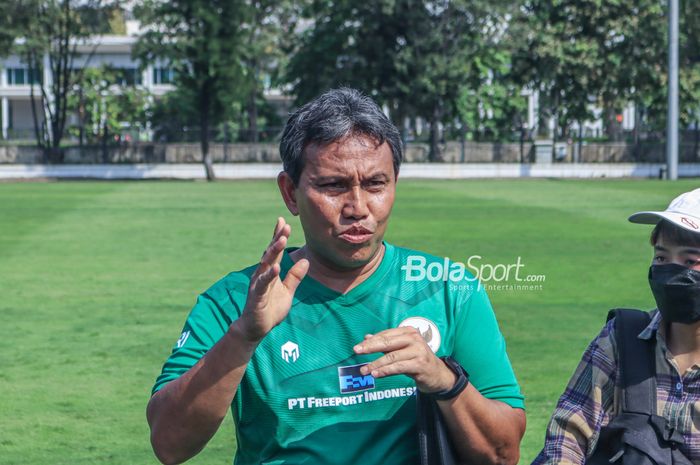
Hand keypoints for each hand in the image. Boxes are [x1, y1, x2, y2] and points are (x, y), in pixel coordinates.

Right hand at [237, 217, 308, 342]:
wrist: (256, 328)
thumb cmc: (270, 309)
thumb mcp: (287, 291)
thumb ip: (295, 276)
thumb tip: (305, 260)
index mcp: (270, 272)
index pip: (276, 251)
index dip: (279, 236)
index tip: (284, 221)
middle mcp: (262, 274)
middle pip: (270, 253)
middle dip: (277, 239)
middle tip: (284, 225)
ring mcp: (258, 284)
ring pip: (265, 265)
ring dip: (273, 252)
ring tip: (281, 240)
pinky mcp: (257, 297)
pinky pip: (263, 284)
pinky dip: (269, 275)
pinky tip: (275, 268)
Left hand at [353, 327, 456, 393]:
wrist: (438, 374)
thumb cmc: (417, 359)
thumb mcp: (402, 349)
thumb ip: (386, 343)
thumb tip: (366, 338)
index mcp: (409, 331)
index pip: (385, 335)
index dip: (371, 341)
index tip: (358, 347)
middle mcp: (414, 338)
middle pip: (387, 342)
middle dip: (370, 347)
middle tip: (357, 351)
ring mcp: (418, 351)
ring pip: (391, 356)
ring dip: (376, 363)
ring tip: (364, 370)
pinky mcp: (420, 364)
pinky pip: (398, 367)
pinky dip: (386, 371)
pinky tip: (376, 374)